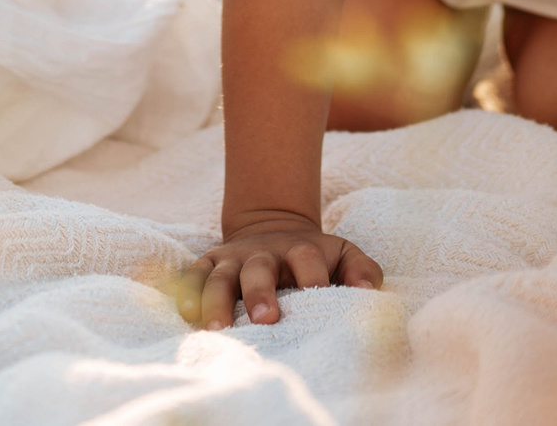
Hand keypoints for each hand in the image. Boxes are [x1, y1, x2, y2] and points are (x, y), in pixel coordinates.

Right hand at [183, 216, 380, 329]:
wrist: (274, 229)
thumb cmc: (316, 257)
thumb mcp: (344, 254)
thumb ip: (362, 271)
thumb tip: (367, 293)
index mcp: (301, 250)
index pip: (306, 259)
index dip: (312, 276)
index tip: (317, 295)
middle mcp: (263, 253)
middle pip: (258, 268)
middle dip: (260, 292)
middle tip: (265, 319)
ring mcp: (233, 258)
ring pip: (220, 275)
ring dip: (217, 299)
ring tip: (217, 328)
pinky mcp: (210, 263)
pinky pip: (194, 275)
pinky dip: (189, 291)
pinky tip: (189, 314)